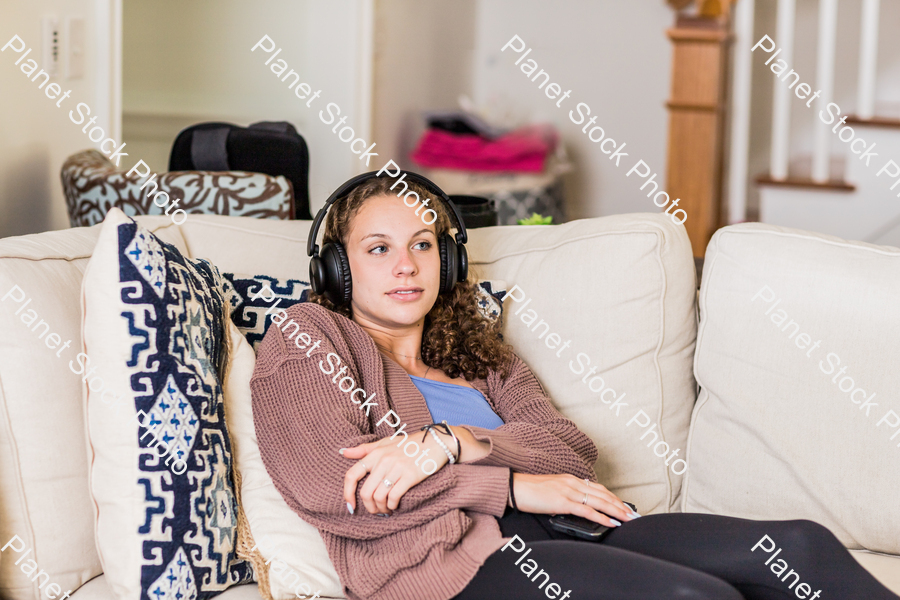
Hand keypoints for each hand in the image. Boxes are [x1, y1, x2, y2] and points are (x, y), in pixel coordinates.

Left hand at [341, 432, 449, 514]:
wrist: (435, 442)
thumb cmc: (409, 444)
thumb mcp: (385, 443)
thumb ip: (364, 449)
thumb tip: (343, 452)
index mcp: (375, 453)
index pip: (352, 474)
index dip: (347, 493)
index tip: (350, 505)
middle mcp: (384, 461)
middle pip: (365, 492)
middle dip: (368, 506)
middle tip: (375, 510)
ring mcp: (397, 468)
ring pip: (379, 497)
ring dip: (381, 508)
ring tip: (386, 509)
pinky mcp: (410, 476)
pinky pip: (394, 497)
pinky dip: (392, 506)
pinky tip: (395, 505)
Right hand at [511, 473, 637, 526]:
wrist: (514, 487)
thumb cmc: (529, 490)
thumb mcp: (552, 489)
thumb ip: (566, 495)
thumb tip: (577, 506)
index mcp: (570, 479)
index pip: (599, 488)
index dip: (614, 497)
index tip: (624, 506)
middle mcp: (573, 483)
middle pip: (603, 494)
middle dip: (620, 505)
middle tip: (634, 514)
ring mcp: (568, 491)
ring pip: (599, 501)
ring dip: (616, 511)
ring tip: (628, 519)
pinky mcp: (562, 502)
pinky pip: (587, 510)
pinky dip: (601, 517)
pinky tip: (611, 523)